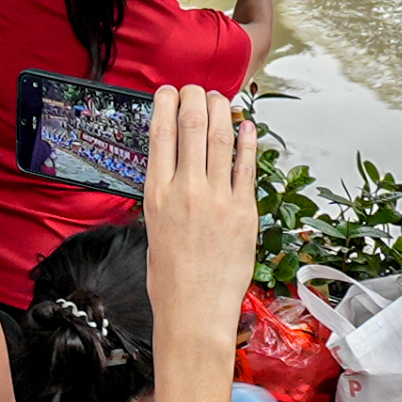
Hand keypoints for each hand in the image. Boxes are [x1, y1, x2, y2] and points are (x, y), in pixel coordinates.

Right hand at [142, 84, 262, 329]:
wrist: (194, 312)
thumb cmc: (170, 280)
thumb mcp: (152, 230)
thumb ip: (164, 198)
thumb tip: (174, 173)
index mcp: (157, 195)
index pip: (160, 134)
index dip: (166, 105)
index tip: (168, 93)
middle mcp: (186, 191)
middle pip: (192, 127)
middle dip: (194, 99)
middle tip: (196, 90)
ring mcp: (218, 199)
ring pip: (220, 138)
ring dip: (221, 111)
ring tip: (220, 98)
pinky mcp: (245, 211)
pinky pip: (247, 167)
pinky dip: (248, 142)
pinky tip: (248, 126)